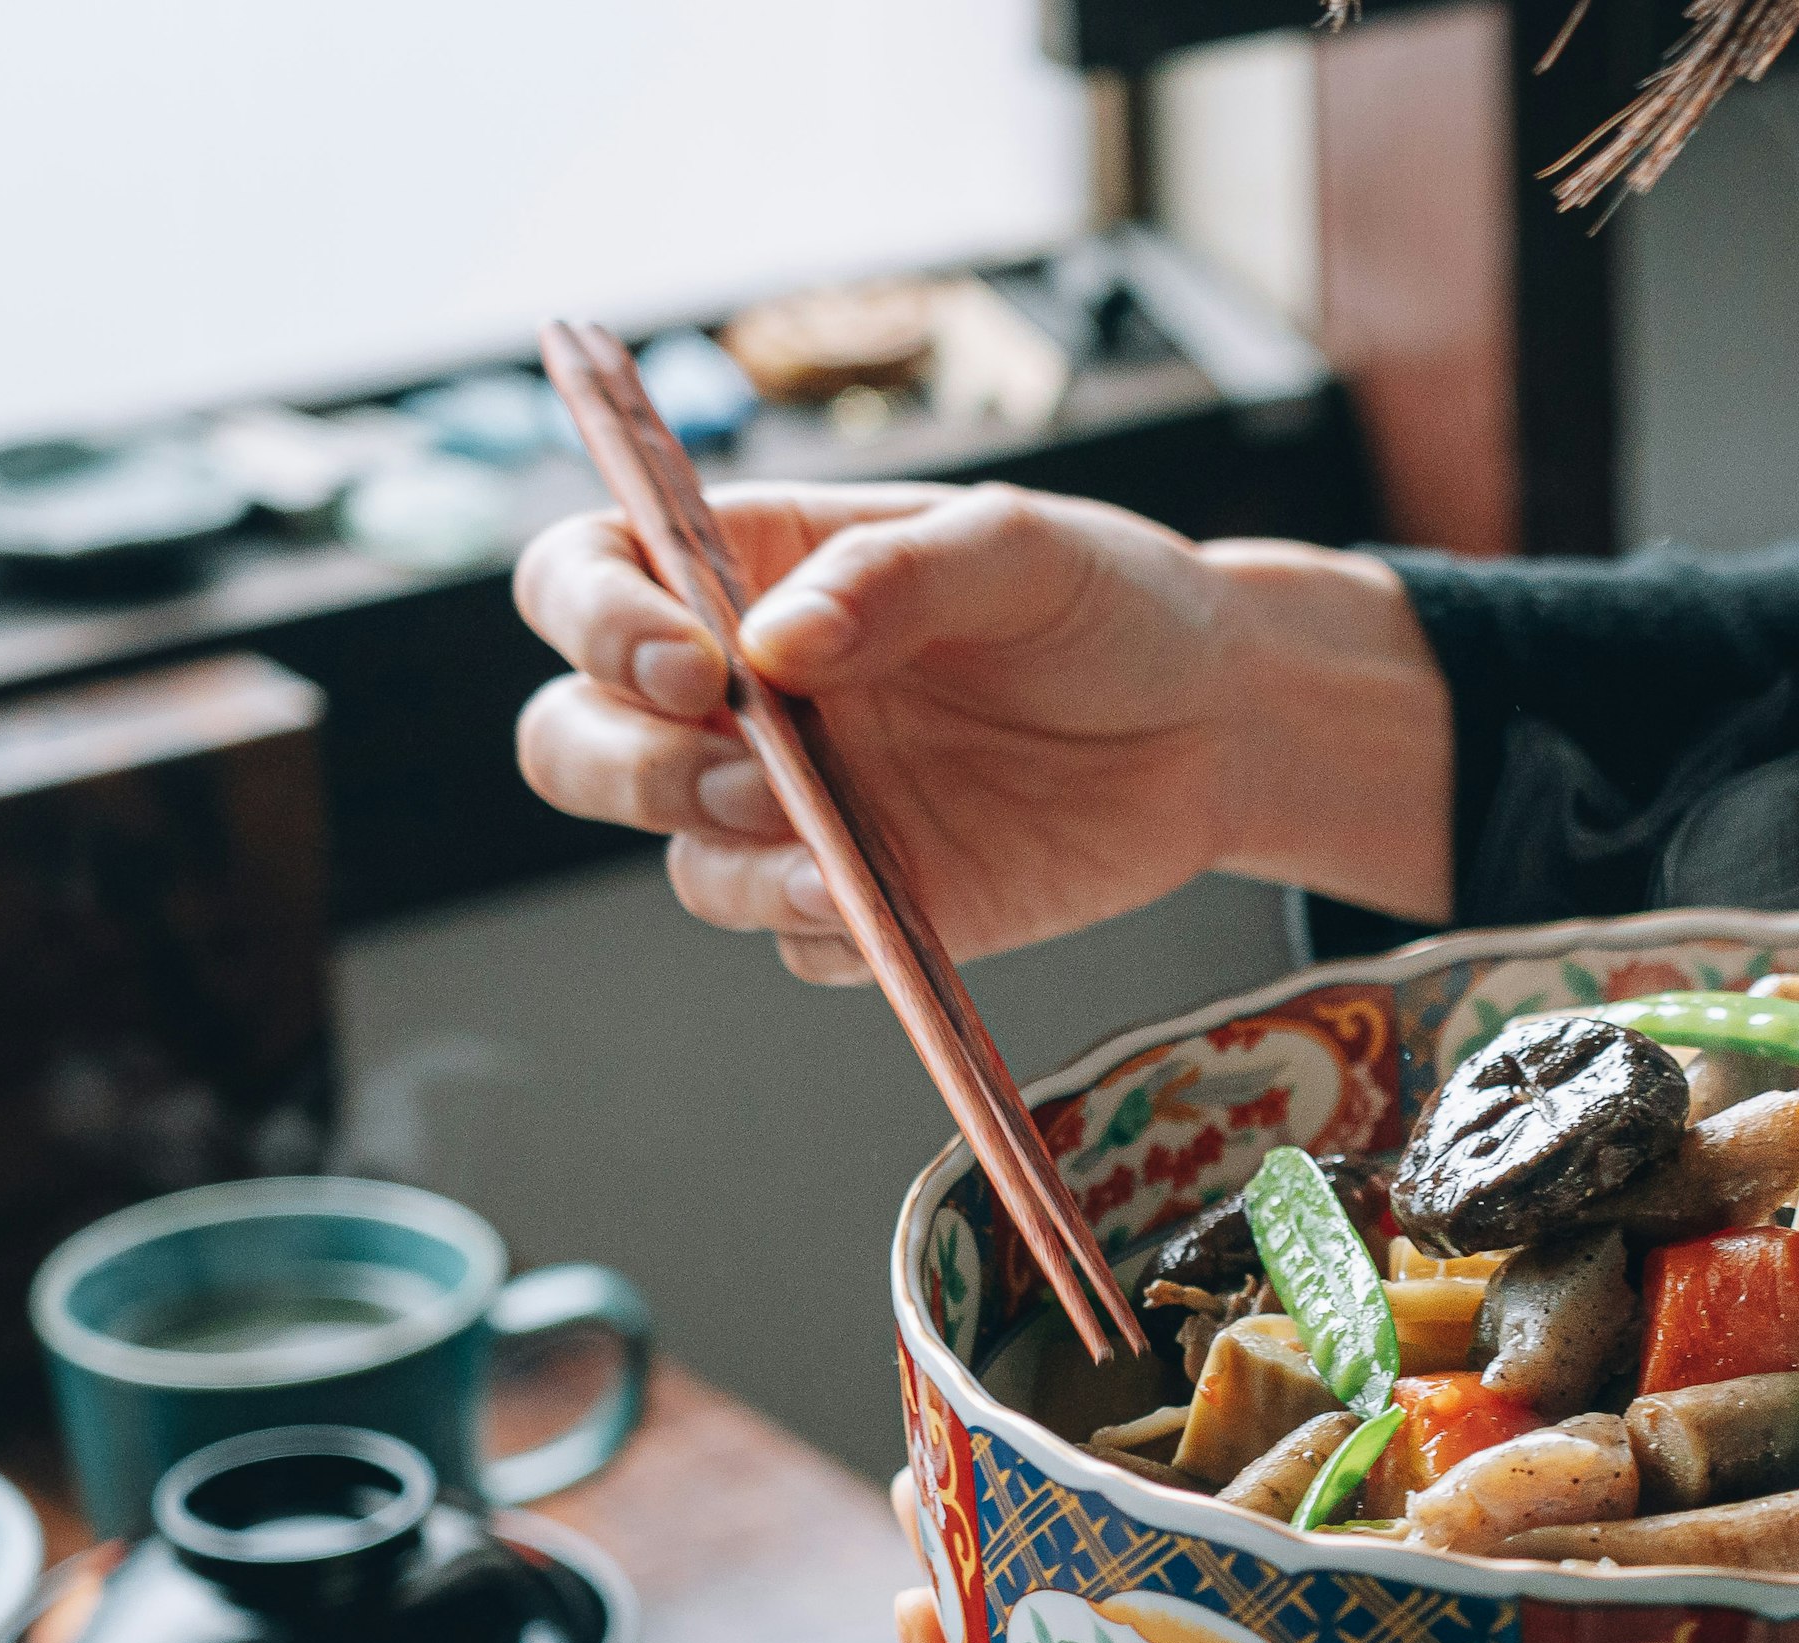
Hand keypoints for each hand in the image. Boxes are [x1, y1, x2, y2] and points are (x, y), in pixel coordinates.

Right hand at [513, 484, 1452, 981]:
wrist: (1221, 722)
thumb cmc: (1111, 604)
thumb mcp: (1019, 547)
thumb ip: (895, 575)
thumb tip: (771, 644)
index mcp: (754, 570)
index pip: (586, 578)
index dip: (594, 620)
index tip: (688, 661)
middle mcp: (748, 695)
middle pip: (577, 739)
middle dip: (623, 763)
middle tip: (747, 767)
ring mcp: (802, 807)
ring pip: (683, 858)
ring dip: (730, 860)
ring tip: (834, 853)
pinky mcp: (868, 899)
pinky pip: (793, 940)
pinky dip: (818, 931)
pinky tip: (889, 908)